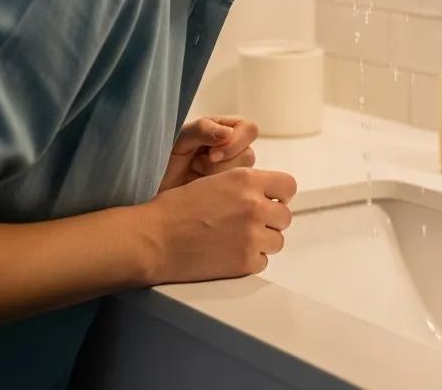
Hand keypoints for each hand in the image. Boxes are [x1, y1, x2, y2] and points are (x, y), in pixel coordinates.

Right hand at [142, 167, 296, 283]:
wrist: (153, 239)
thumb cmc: (176, 208)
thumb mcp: (215, 180)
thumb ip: (244, 185)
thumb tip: (266, 194)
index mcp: (246, 180)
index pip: (288, 186)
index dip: (279, 196)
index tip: (270, 202)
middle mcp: (254, 205)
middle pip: (284, 216)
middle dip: (270, 221)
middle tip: (248, 225)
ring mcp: (251, 235)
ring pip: (277, 240)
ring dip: (262, 241)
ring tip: (236, 241)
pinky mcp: (245, 262)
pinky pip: (262, 262)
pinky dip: (249, 261)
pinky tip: (229, 255)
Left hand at [157, 115, 258, 193]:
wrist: (148, 194)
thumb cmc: (162, 162)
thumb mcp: (179, 140)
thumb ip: (202, 129)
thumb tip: (228, 132)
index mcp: (223, 132)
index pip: (249, 129)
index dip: (236, 142)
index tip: (212, 154)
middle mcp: (231, 153)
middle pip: (249, 155)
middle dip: (223, 166)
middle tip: (198, 169)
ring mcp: (230, 176)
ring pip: (244, 179)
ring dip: (218, 180)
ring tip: (195, 181)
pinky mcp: (228, 198)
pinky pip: (237, 197)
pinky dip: (219, 197)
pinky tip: (200, 195)